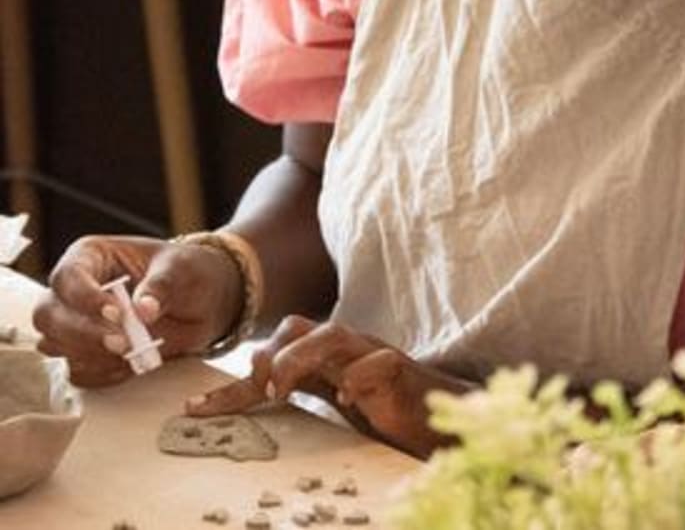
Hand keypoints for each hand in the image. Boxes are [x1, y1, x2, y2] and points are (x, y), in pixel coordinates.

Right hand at [33, 235, 241, 386]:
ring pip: (54, 345)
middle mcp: (75, 290)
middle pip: (49, 315)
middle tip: (124, 343)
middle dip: (83, 334)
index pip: (68, 277)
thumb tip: (144, 309)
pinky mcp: (88, 351)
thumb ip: (162, 286)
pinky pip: (77, 371)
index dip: (85, 298)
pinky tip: (130, 365)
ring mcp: (77, 323)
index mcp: (91, 256)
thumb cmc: (187, 273)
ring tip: (133, 353)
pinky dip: (101, 374)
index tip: (117, 314)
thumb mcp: (181, 269)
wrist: (205, 300)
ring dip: (91, 356)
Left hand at [186, 315, 472, 457]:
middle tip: (255, 389)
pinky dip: (358, 376)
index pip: (269, 358)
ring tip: (281, 389)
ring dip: (299, 357)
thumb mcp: (328, 403)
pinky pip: (377, 363)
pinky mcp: (398, 369)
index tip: (195, 409)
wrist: (431, 415)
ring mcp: (370, 354)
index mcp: (320, 358)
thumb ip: (297, 392)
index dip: (231, 384)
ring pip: (332, 335)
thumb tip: (250, 401)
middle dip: (268, 354)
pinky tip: (346, 397)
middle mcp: (341, 349)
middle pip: (297, 327)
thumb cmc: (380, 407)